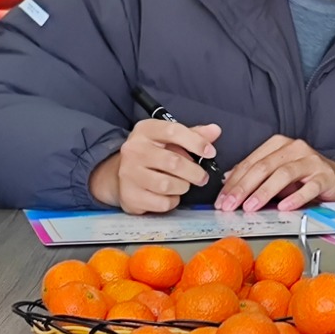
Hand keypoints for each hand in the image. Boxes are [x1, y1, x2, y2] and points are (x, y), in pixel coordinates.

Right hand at [89, 119, 220, 214]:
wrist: (118, 175)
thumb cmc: (152, 154)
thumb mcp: (169, 139)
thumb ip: (193, 134)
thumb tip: (215, 131)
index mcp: (145, 130)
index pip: (173, 131)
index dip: (196, 142)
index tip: (210, 152)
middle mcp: (133, 150)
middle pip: (173, 162)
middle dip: (194, 172)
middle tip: (202, 177)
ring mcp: (129, 173)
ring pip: (167, 185)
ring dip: (183, 187)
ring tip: (184, 185)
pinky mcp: (130, 195)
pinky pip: (161, 203)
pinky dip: (172, 201)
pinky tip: (170, 195)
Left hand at [215, 136, 334, 212]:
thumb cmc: (307, 177)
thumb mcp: (278, 173)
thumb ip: (256, 175)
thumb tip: (229, 181)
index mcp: (279, 145)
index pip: (250, 162)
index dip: (234, 182)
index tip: (221, 199)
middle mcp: (294, 148)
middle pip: (263, 167)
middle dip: (243, 187)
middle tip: (230, 204)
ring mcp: (311, 161)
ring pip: (283, 174)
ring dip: (264, 192)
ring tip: (251, 207)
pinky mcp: (325, 176)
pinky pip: (309, 187)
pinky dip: (295, 197)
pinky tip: (284, 207)